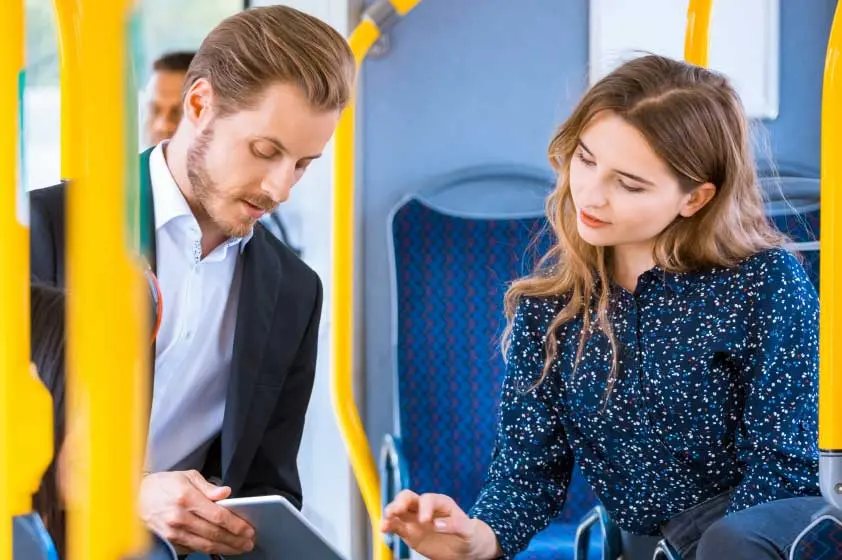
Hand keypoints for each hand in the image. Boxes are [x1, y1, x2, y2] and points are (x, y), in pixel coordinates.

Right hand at [139, 470, 254, 554]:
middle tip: (249, 541)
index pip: (218, 516)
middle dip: (235, 539)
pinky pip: (193, 548)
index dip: (236, 525)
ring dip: (226, 548)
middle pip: (214, 533)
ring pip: (205, 544)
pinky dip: (209, 550)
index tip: (248, 529)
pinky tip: (221, 548)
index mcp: (186, 498)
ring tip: (240, 548)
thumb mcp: (186, 476)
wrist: (132, 497)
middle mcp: (179, 517)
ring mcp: (173, 532)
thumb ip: (208, 486)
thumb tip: (226, 493)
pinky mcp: (169, 541)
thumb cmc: (161, 485)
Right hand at [380, 490, 501, 559]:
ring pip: (398, 509)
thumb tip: (436, 524)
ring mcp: (414, 519)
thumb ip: (455, 524)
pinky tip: (384, 529)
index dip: (425, 508)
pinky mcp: (408, 531)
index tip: (425, 521)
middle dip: (400, 502)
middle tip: (397, 511)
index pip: (428, 499)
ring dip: (390, 512)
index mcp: (440, 503)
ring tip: (387, 520)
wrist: (464, 549)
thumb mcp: (468, 530)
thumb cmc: (468, 535)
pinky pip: (396, 526)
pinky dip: (388, 525)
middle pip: (408, 497)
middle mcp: (424, 508)